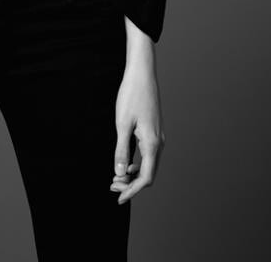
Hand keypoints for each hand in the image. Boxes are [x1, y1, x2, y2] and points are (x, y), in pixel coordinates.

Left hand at [109, 61, 164, 203]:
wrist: (142, 73)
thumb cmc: (131, 95)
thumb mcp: (122, 123)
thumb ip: (121, 149)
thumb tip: (120, 173)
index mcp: (152, 143)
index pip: (146, 177)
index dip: (132, 190)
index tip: (119, 198)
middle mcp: (158, 142)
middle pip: (148, 173)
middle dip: (131, 184)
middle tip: (112, 186)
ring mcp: (158, 136)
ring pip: (148, 164)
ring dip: (133, 174)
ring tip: (116, 177)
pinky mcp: (154, 130)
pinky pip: (148, 154)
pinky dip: (137, 162)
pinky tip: (125, 162)